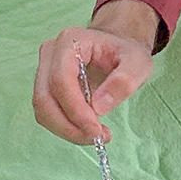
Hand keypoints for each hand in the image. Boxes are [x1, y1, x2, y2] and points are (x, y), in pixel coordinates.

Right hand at [34, 11, 154, 145]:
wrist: (116, 50)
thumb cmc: (125, 54)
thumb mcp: (138, 63)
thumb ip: (124, 81)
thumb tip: (98, 108)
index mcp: (70, 41)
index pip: (61, 80)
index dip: (75, 109)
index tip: (96, 129)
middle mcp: (50, 54)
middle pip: (45, 97)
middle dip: (68, 125)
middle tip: (96, 138)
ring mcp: (44, 70)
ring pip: (42, 109)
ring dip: (66, 129)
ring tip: (96, 134)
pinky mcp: (45, 87)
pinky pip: (47, 113)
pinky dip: (65, 127)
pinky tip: (87, 128)